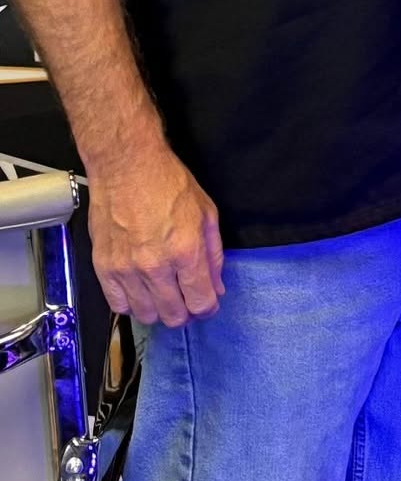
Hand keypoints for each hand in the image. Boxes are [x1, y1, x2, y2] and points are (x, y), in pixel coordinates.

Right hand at [88, 144, 224, 325]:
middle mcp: (155, 265)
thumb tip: (216, 286)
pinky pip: (118, 304)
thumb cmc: (167, 183)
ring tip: (164, 296)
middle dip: (185, 312)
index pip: (201, 301)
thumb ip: (214, 255)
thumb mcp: (206, 214)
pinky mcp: (104, 267)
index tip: (208, 304)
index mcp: (186, 251)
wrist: (126, 166)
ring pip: (146, 314)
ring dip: (159, 311)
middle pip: (173, 315)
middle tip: (187, 301)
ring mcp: (126, 269)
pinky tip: (140, 292)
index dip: (208, 308)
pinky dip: (131, 305)